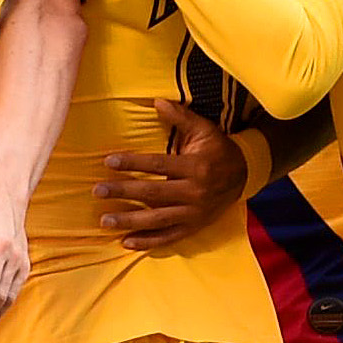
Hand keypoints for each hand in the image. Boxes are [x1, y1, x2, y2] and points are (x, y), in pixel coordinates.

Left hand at [97, 99, 246, 251]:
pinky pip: (169, 237)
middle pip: (153, 193)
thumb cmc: (218, 150)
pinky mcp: (194, 227)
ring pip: (157, 219)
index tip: (109, 161)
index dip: (132, 163)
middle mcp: (194, 192)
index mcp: (195, 166)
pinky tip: (126, 242)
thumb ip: (180, 117)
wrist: (244, 175)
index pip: (158, 165)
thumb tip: (156, 101)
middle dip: (123, 192)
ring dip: (129, 221)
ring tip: (104, 221)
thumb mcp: (204, 129)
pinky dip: (148, 242)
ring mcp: (194, 213)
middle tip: (98, 191)